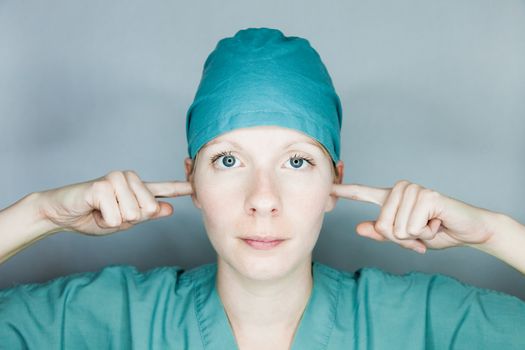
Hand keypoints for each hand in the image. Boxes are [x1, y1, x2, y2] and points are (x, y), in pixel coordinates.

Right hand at [36, 170, 192, 235]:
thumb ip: (145, 214)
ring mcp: (116, 179)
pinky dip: (103, 221)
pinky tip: (93, 210)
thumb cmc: (92, 216)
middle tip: (109, 214)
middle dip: (128, 220)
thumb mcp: (123, 221)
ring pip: (132, 214)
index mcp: (136, 189)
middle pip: (148, 209)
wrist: (61, 214)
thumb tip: (168, 208)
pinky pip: (115, 217)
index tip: (195, 185)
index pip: (162, 188)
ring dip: (113, 221)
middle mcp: (129, 179)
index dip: (180, 187)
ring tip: (101, 211)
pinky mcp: (102, 185)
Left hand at [331, 180, 495, 253]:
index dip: (343, 191)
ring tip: (430, 225)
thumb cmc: (435, 231)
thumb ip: (383, 234)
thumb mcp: (405, 238)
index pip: (362, 193)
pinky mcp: (427, 196)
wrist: (468, 231)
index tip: (326, 187)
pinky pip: (413, 227)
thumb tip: (358, 228)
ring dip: (417, 236)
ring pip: (397, 228)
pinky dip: (427, 233)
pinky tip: (438, 222)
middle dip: (403, 239)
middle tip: (422, 230)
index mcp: (391, 198)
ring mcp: (413, 190)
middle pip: (382, 226)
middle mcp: (399, 190)